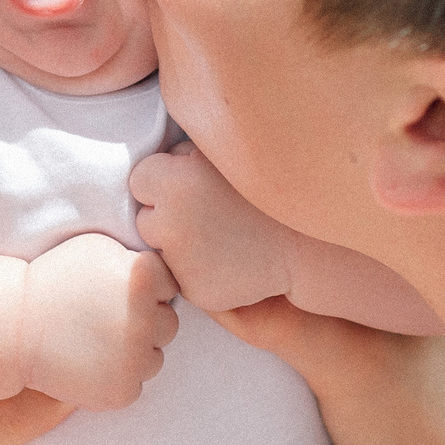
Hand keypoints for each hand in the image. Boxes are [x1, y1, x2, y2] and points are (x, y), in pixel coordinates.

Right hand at [18, 232, 180, 410]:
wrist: (16, 328)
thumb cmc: (55, 281)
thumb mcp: (98, 248)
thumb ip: (138, 256)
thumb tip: (172, 269)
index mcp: (143, 278)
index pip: (169, 286)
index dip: (142, 288)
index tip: (113, 291)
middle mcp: (145, 319)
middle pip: (169, 323)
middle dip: (145, 321)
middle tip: (106, 319)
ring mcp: (135, 358)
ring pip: (155, 357)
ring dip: (135, 352)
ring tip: (97, 341)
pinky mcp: (122, 391)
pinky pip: (136, 383)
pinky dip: (118, 376)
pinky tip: (91, 362)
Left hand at [131, 142, 292, 311]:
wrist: (304, 240)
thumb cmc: (262, 189)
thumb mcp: (221, 153)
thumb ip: (183, 155)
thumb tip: (157, 161)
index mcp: (173, 182)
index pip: (139, 180)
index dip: (163, 182)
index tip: (188, 185)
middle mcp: (170, 223)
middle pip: (145, 220)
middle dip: (168, 217)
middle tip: (209, 214)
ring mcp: (181, 263)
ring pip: (163, 251)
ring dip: (181, 246)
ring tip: (222, 236)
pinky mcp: (194, 291)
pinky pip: (184, 278)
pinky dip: (199, 272)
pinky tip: (228, 260)